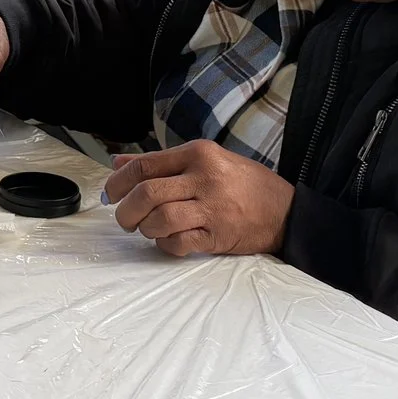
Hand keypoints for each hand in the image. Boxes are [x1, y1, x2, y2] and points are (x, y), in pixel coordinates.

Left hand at [104, 142, 293, 257]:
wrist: (286, 211)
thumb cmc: (242, 184)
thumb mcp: (205, 160)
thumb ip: (161, 162)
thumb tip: (119, 164)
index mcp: (198, 154)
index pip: (144, 166)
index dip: (118, 182)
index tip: (111, 194)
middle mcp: (204, 178)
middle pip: (147, 193)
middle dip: (126, 211)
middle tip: (125, 219)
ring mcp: (213, 208)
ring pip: (159, 219)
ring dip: (145, 229)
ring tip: (149, 229)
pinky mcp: (218, 235)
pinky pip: (178, 243)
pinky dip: (165, 244)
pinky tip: (169, 240)